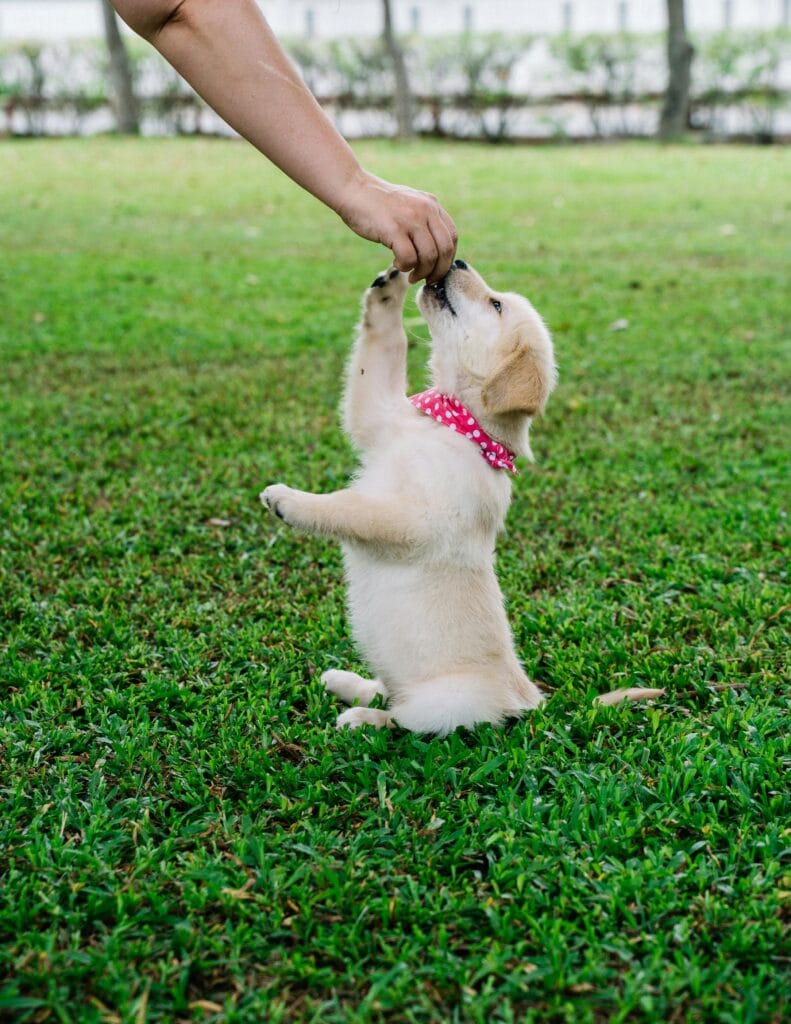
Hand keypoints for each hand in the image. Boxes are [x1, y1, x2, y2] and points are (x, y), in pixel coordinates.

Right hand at [335, 170, 457, 283]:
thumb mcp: (409, 206)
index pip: (452, 237)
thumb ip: (424, 221)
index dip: (447, 259)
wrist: (353, 189)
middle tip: (427, 280)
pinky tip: (396, 263)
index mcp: (432, 205)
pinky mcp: (394, 229)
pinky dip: (405, 267)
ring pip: (429, 256)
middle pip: (444, 249)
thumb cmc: (378, 204)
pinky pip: (409, 258)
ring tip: (410, 274)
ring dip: (421, 272)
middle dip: (438, 271)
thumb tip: (436, 253)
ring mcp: (411, 219)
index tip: (436, 270)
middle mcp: (425, 210)